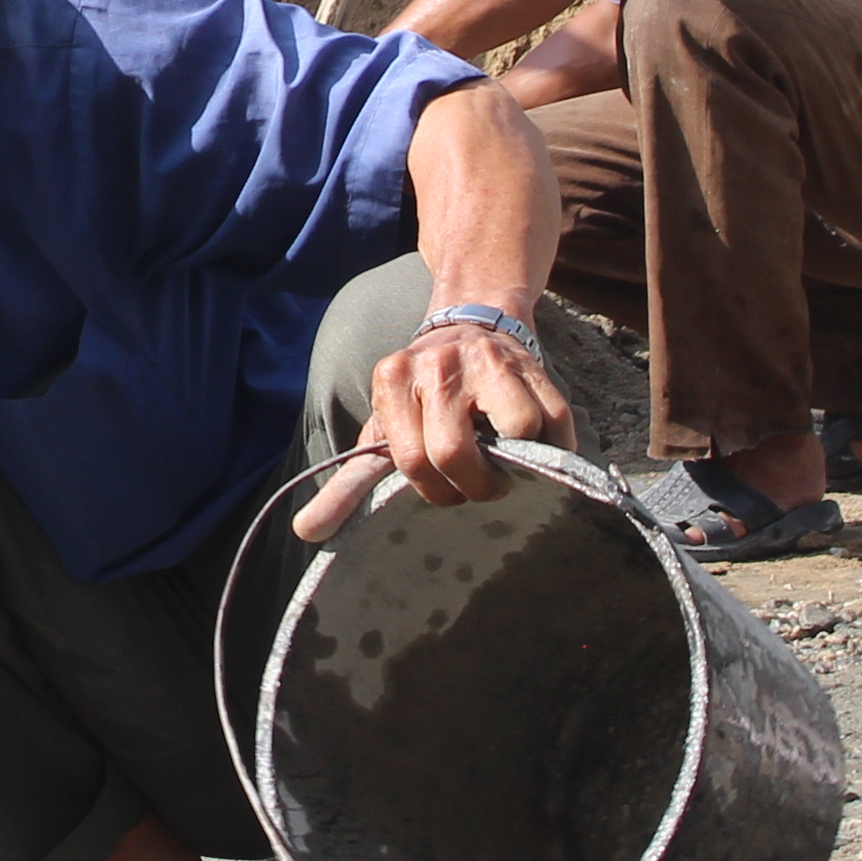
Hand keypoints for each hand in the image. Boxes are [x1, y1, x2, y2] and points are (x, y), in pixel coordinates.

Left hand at [294, 312, 574, 539]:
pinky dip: (553, 447)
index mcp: (393, 379)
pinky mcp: (534, 366)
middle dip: (474, 485)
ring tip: (509, 461)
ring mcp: (489, 361)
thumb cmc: (422, 399)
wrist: (469, 327)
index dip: (436, 490)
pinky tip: (537, 448)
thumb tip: (306, 533)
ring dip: (519, 462)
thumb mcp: (381, 434)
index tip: (448, 491)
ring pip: (515, 429)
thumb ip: (349, 485)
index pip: (412, 459)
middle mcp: (437, 365)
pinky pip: (555, 421)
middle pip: (456, 450)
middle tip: (481, 485)